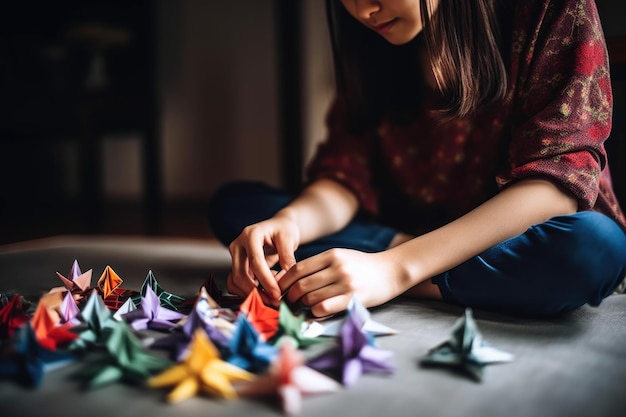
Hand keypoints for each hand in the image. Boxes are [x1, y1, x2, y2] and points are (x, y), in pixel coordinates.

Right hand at [226, 215, 299, 304]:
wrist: (278, 227)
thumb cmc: (283, 230)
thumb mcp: (289, 238)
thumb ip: (287, 255)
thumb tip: (288, 275)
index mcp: (251, 235)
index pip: (256, 262)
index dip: (266, 281)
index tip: (277, 294)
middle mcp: (238, 245)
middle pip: (240, 274)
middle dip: (256, 292)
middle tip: (273, 302)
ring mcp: (235, 256)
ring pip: (235, 282)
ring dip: (251, 294)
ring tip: (270, 297)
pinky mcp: (236, 265)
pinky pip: (236, 283)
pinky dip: (248, 291)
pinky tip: (264, 290)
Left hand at [277, 248, 401, 317]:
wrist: (391, 271)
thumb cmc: (362, 266)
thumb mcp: (341, 256)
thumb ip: (320, 264)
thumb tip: (292, 277)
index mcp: (332, 255)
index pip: (298, 268)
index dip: (284, 281)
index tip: (279, 288)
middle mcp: (337, 268)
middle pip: (302, 284)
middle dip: (291, 296)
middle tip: (288, 302)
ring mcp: (345, 283)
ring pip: (311, 298)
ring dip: (303, 305)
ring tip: (302, 307)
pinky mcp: (353, 298)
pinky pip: (324, 308)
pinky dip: (315, 312)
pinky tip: (316, 312)